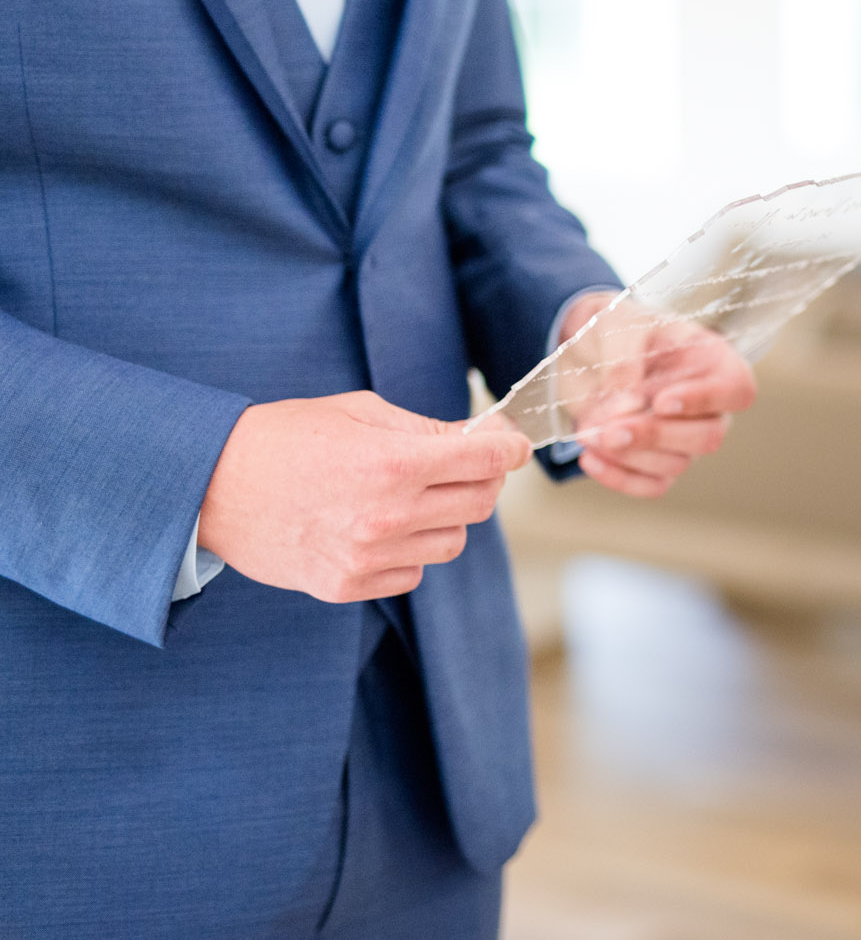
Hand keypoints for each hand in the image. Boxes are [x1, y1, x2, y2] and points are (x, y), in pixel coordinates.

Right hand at [197, 392, 532, 603]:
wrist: (209, 487)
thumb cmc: (284, 438)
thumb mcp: (359, 413)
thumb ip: (424, 429)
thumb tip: (479, 439)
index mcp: (394, 463)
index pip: (487, 460)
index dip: (509, 449)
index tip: (512, 445)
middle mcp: (388, 515)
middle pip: (479, 504)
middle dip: (481, 479)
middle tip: (464, 465)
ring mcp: (368, 557)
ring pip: (451, 543)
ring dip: (445, 518)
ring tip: (412, 497)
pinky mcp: (347, 585)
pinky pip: (411, 572)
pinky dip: (409, 551)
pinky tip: (380, 527)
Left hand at [557, 293, 756, 497]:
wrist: (588, 350)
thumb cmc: (617, 330)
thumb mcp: (618, 327)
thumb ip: (625, 360)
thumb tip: (627, 405)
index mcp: (715, 363)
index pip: (737, 391)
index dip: (704, 401)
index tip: (661, 401)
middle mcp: (710, 407)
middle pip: (708, 436)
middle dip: (656, 435)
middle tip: (610, 429)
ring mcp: (686, 439)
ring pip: (678, 464)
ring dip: (631, 455)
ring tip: (588, 435)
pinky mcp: (658, 463)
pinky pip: (653, 485)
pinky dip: (620, 477)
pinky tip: (589, 458)